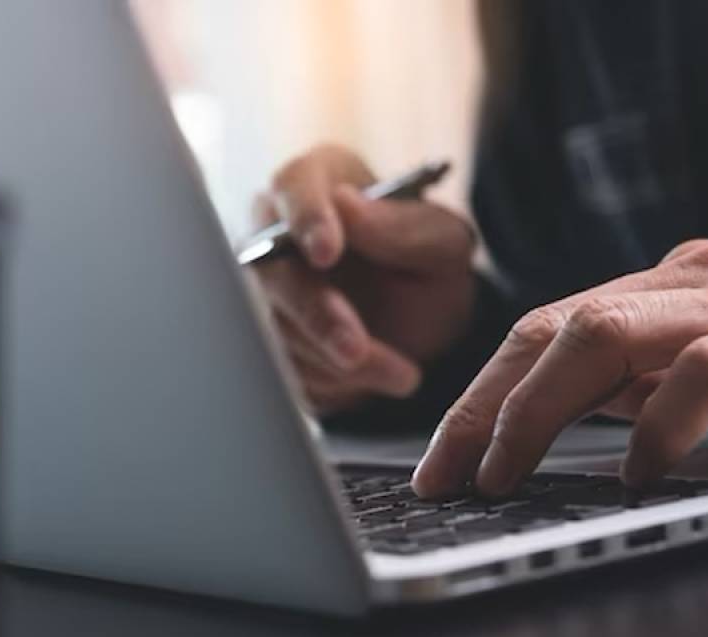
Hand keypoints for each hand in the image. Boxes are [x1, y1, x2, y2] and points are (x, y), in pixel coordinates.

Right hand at [252, 144, 476, 414]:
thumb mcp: (443, 243)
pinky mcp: (267, 339)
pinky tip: (376, 377)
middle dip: (314, 315)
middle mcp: (276, 230)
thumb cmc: (428, 265)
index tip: (326, 253)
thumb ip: (403, 225)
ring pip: (273, 327)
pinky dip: (331, 383)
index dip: (305, 220)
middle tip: (355, 349)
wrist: (423, 324)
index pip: (294, 187)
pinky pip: (282, 367)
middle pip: (269, 268)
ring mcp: (265, 288)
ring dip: (332, 360)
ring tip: (401, 374)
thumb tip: (347, 206)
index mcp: (318, 181)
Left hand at [413, 240, 707, 496]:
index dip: (478, 396)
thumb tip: (551, 431)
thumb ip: (642, 385)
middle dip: (484, 406)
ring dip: (539, 411)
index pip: (542, 332)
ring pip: (606, 335)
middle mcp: (691, 280)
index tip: (437, 462)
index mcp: (663, 289)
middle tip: (443, 476)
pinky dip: (663, 423)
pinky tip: (639, 473)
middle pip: (552, 329)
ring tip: (507, 475)